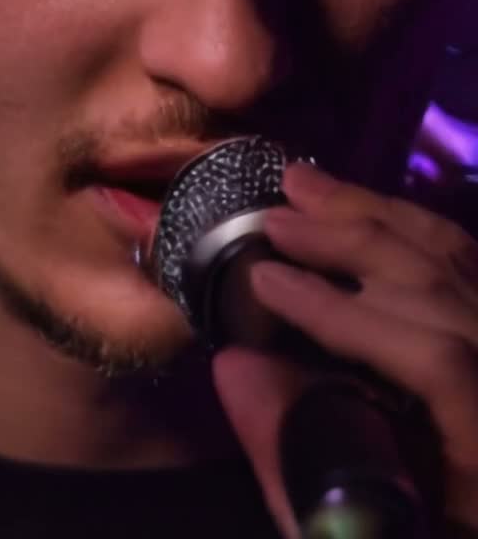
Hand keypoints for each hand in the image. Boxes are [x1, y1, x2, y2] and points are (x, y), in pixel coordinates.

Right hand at [212, 162, 477, 537]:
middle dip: (351, 241)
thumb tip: (235, 366)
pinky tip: (369, 206)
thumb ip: (295, 462)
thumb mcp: (362, 529)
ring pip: (453, 257)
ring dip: (373, 214)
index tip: (263, 279)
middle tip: (273, 215)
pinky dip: (413, 225)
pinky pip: (467, 258)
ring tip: (306, 184)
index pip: (436, 359)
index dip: (343, 312)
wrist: (476, 515)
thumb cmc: (421, 528)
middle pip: (441, 286)